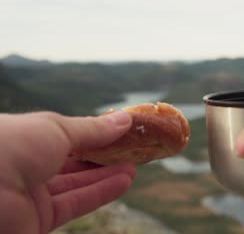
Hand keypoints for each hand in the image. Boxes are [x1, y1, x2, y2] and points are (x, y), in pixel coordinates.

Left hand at [0, 111, 135, 233]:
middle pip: (72, 163)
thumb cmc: (12, 144)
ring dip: (107, 175)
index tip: (119, 132)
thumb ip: (93, 129)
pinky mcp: (39, 220)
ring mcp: (31, 195)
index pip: (64, 137)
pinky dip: (102, 192)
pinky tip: (125, 181)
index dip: (92, 135)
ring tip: (134, 166)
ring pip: (77, 184)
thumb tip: (125, 118)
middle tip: (131, 151)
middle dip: (103, 157)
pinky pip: (76, 203)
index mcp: (24, 139)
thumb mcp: (58, 129)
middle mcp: (26, 167)